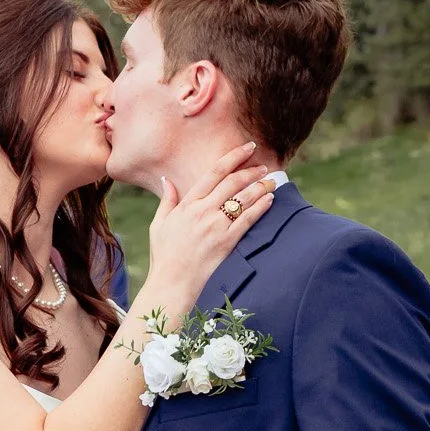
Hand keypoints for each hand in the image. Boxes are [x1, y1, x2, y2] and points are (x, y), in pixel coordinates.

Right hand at [138, 143, 275, 325]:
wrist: (172, 282)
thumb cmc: (164, 255)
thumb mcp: (158, 224)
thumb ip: (167, 200)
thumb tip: (167, 180)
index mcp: (187, 204)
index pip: (214, 172)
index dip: (233, 157)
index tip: (247, 148)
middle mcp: (202, 211)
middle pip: (233, 182)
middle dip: (251, 171)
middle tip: (263, 167)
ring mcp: (216, 226)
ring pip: (243, 199)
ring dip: (260, 187)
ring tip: (271, 180)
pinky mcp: (227, 242)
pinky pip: (248, 220)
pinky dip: (261, 207)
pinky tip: (269, 200)